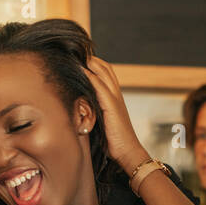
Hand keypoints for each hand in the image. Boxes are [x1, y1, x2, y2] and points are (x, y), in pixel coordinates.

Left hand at [84, 56, 148, 175]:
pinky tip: (82, 70)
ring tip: (77, 54)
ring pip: (104, 73)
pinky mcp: (112, 107)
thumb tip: (79, 110)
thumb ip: (94, 113)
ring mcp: (115, 100)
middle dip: (91, 58)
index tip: (80, 57)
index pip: (106, 73)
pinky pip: (101, 87)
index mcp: (114, 98)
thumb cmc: (114, 142)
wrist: (128, 153)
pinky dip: (91, 76)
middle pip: (105, 68)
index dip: (94, 64)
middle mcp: (116, 95)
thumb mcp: (102, 123)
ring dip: (91, 63)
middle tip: (76, 51)